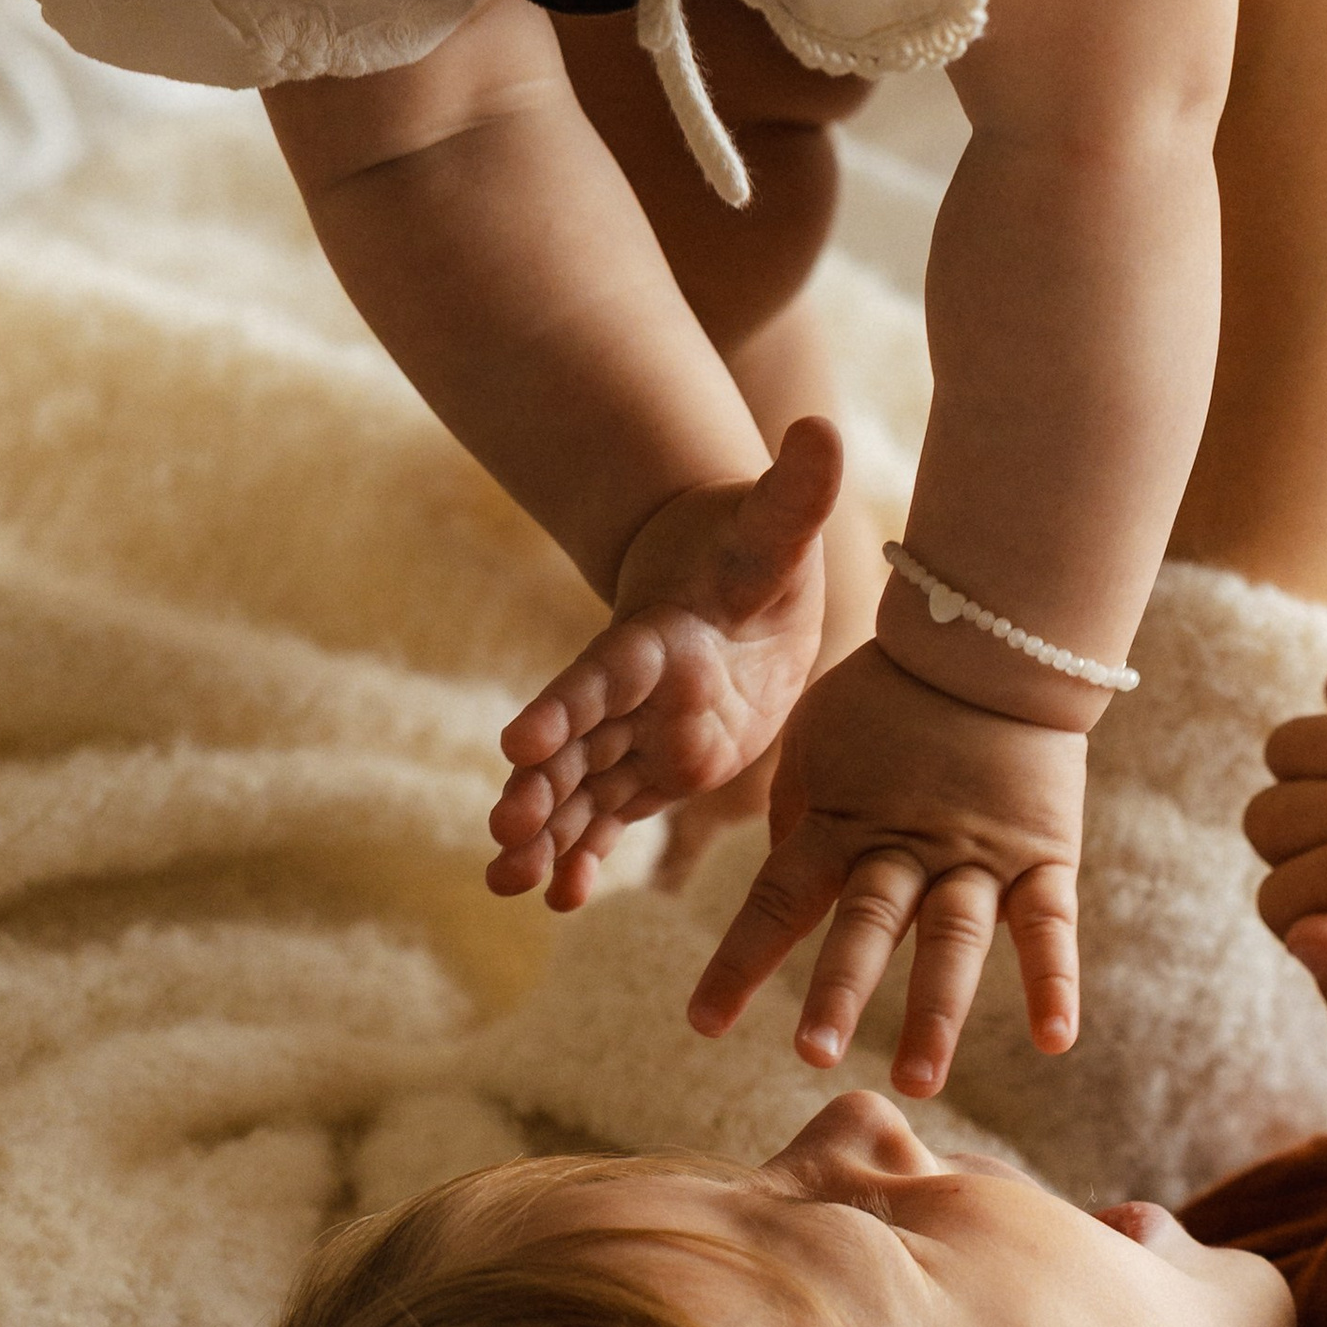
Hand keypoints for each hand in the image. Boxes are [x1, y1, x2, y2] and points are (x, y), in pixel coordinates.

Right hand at [490, 419, 838, 909]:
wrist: (733, 587)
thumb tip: (822, 427)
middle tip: (504, 831)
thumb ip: (795, 492)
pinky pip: (605, 820)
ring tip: (510, 881)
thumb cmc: (756, 553)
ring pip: (577, 793)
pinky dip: (581, 857)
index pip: (599, 676)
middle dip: (536, 788)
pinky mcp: (648, 771)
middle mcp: (628, 697)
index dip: (562, 708)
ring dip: (544, 835)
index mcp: (652, 642)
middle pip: (573, 746)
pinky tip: (557, 898)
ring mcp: (631, 737)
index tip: (518, 742)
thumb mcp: (778, 529)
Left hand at [690, 646, 1085, 1094]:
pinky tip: (1053, 1039)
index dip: (741, 963)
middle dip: (839, 990)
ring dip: (936, 1011)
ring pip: (953, 937)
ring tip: (918, 1080)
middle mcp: (904, 845)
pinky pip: (1049, 923)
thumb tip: (784, 877)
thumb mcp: (818, 740)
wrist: (990, 636)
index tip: (702, 1024)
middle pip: (867, 924)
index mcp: (840, 822)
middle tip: (812, 1054)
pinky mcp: (1042, 853)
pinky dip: (1054, 980)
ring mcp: (977, 853)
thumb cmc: (888, 689)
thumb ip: (799, 813)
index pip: (778, 899)